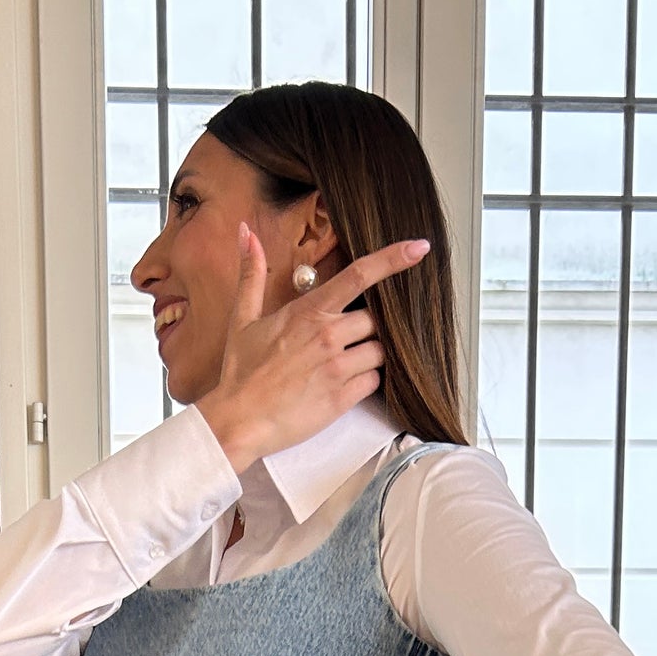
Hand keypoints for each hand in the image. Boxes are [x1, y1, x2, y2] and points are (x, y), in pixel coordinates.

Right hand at [198, 225, 431, 472]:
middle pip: (376, 320)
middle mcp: (328, 335)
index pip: (359, 275)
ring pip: (380, 351)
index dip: (393, 258)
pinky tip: (345, 385)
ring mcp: (337, 367)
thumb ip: (252, 274)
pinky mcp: (341, 398)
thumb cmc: (240, 374)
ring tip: (345, 365)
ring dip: (371, 355)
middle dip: (368, 329)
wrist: (238, 422)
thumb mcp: (243, 319)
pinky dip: (366, 381)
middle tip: (348, 340)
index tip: (418, 247)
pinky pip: (374, 381)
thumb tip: (247, 234)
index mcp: (308, 311)